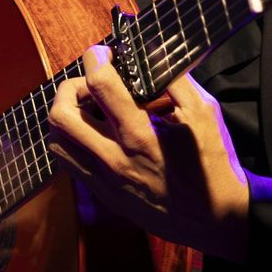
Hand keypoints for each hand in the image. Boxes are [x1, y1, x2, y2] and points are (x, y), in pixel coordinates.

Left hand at [47, 46, 249, 260]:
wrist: (215, 218)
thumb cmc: (213, 162)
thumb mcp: (205, 113)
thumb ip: (175, 79)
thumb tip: (150, 53)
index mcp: (140, 134)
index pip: (99, 84)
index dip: (96, 58)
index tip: (103, 52)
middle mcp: (114, 158)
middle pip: (61, 114)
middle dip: (70, 87)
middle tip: (91, 84)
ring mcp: (104, 180)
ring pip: (56, 141)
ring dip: (66, 116)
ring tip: (89, 108)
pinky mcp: (104, 195)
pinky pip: (69, 163)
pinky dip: (72, 140)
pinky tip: (95, 133)